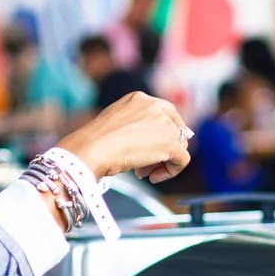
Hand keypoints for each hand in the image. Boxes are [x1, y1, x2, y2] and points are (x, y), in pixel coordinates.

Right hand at [56, 91, 191, 183]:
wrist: (92, 148)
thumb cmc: (96, 141)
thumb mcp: (117, 123)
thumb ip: (138, 125)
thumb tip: (168, 138)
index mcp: (140, 98)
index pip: (166, 114)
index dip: (163, 134)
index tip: (152, 149)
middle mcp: (155, 106)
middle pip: (174, 130)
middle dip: (161, 150)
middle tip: (143, 165)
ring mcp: (164, 124)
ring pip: (179, 146)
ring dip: (162, 162)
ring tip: (143, 172)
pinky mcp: (170, 143)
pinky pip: (182, 160)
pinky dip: (171, 171)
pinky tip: (153, 177)